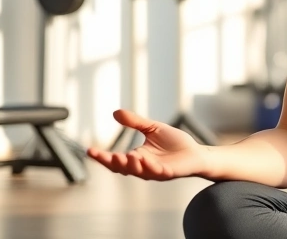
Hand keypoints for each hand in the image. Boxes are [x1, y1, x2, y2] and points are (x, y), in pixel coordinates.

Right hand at [87, 109, 208, 180]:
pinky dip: (151, 168)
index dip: (102, 157)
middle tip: (107, 156)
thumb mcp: (152, 128)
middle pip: (122, 168)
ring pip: (139, 172)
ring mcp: (155, 171)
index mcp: (136, 157)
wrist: (196, 152)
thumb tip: (116, 112)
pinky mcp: (169, 173)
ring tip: (124, 156)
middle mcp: (142, 167)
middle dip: (113, 163)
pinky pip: (158, 172)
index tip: (89, 150)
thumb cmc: (174, 142)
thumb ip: (135, 122)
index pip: (115, 159)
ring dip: (131, 165)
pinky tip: (145, 160)